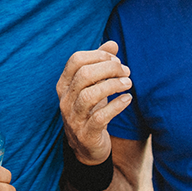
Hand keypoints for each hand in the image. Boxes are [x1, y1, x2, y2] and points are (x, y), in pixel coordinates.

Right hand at [57, 40, 132, 164]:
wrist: (87, 147)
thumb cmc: (91, 110)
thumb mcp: (94, 86)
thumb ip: (101, 64)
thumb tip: (113, 43)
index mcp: (64, 85)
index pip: (75, 60)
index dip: (98, 55)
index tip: (115, 59)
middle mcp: (65, 100)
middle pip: (84, 75)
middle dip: (109, 69)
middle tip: (126, 71)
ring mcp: (73, 118)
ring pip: (89, 95)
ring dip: (113, 85)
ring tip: (128, 83)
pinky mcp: (86, 134)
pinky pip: (100, 117)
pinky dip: (116, 105)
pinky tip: (127, 99)